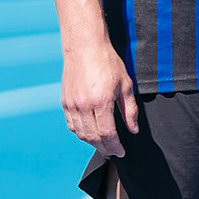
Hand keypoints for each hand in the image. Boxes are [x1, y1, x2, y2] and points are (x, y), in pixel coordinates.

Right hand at [61, 39, 137, 157]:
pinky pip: (71, 125)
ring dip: (92, 142)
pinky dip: (81, 133)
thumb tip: (133, 129)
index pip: (108, 134)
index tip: (121, 151)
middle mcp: (84, 105)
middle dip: (105, 148)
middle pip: (93, 138)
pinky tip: (90, 132)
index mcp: (101, 101)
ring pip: (80, 134)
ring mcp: (72, 104)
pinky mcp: (65, 101)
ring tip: (103, 144)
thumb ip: (129, 110)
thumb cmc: (107, 62)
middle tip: (114, 151)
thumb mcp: (125, 84)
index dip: (115, 147)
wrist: (85, 46)